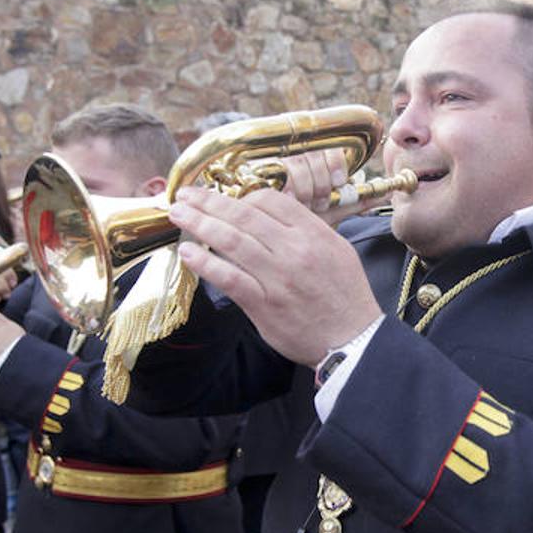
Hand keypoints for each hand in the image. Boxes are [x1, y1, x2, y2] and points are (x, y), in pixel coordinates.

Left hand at [168, 186, 380, 366]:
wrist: (352, 338)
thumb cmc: (344, 294)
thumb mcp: (337, 249)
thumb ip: (306, 228)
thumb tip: (271, 212)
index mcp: (314, 233)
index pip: (270, 200)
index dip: (241, 195)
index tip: (224, 197)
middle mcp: (295, 250)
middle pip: (243, 215)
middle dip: (209, 201)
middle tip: (186, 195)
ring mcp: (278, 278)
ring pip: (232, 242)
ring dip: (200, 224)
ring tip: (179, 214)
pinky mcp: (264, 304)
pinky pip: (229, 278)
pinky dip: (206, 263)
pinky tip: (188, 252)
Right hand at [276, 148, 389, 226]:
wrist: (276, 235)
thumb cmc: (306, 221)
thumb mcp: (334, 209)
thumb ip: (358, 199)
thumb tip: (389, 192)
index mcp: (316, 159)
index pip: (331, 147)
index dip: (336, 163)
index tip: (339, 183)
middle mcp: (295, 153)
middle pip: (313, 152)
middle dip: (321, 180)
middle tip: (319, 202)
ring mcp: (273, 159)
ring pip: (296, 160)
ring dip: (304, 185)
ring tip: (303, 204)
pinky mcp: (255, 169)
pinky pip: (275, 169)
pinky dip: (286, 186)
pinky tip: (288, 199)